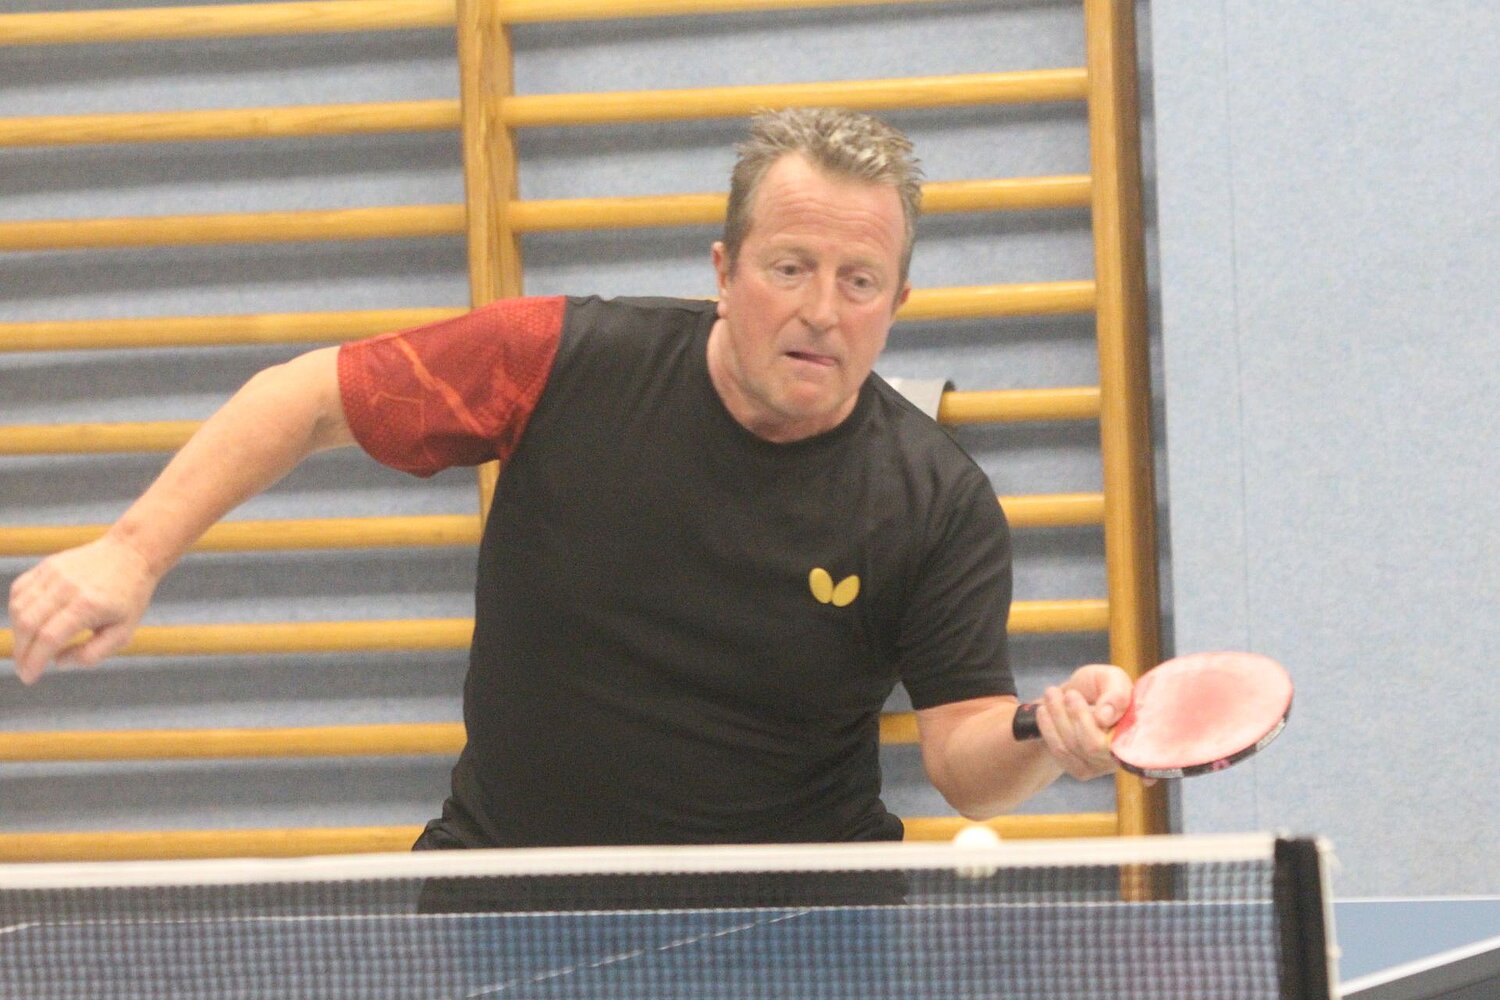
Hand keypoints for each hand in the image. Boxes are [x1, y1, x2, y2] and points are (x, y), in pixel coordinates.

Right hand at [8, 535, 157, 683]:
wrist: (131, 554)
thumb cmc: (128, 598)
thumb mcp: (123, 632)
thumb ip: (92, 654)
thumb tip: (57, 662)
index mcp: (88, 605)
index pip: (48, 638)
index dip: (34, 661)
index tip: (29, 677)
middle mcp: (67, 587)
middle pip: (27, 624)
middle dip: (21, 652)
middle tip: (24, 668)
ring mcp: (54, 573)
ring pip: (19, 608)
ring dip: (18, 634)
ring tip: (28, 649)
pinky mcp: (47, 565)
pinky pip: (19, 591)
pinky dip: (17, 611)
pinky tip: (27, 624)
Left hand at [1032, 664, 1133, 780]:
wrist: (1077, 698)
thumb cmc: (1100, 687)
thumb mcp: (1110, 678)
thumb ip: (1115, 693)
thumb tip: (1105, 717)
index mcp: (1140, 734)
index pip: (1131, 747)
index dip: (1108, 733)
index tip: (1087, 706)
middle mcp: (1125, 756)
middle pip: (1094, 746)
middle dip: (1075, 716)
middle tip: (1067, 693)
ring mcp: (1103, 767)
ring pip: (1074, 748)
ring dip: (1057, 717)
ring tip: (1051, 693)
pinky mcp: (1083, 771)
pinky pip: (1061, 754)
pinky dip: (1048, 729)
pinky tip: (1044, 711)